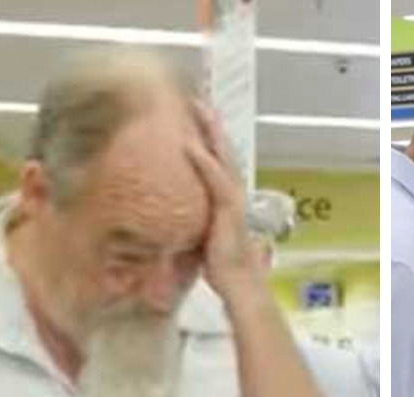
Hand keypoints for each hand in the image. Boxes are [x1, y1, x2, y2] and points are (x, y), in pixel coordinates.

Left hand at [185, 100, 263, 298]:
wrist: (239, 281)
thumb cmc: (222, 264)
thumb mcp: (203, 234)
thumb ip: (195, 218)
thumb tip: (174, 214)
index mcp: (228, 195)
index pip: (218, 158)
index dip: (209, 135)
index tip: (196, 113)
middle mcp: (233, 190)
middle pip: (222, 148)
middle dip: (210, 123)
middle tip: (197, 98)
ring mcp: (232, 197)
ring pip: (221, 155)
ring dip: (210, 131)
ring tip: (197, 108)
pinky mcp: (227, 207)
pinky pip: (214, 177)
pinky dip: (203, 160)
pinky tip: (190, 145)